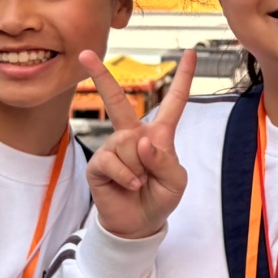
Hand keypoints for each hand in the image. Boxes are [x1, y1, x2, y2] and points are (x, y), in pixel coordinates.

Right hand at [80, 48, 196, 240]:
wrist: (139, 224)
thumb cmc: (160, 198)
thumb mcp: (176, 182)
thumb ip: (165, 161)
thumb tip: (141, 142)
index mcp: (159, 135)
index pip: (173, 102)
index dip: (184, 78)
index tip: (191, 52)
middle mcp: (133, 135)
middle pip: (117, 100)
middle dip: (101, 76)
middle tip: (86, 54)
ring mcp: (113, 148)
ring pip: (127, 144)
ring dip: (138, 168)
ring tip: (140, 182)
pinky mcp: (98, 164)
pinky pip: (112, 161)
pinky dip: (125, 176)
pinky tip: (128, 185)